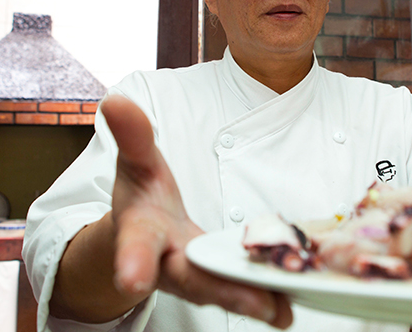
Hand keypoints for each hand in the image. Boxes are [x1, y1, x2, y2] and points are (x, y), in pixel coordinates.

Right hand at [102, 95, 292, 327]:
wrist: (146, 235)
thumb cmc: (143, 197)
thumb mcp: (137, 164)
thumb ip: (133, 137)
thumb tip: (115, 100)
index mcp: (143, 233)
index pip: (137, 244)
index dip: (133, 260)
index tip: (132, 277)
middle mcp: (169, 262)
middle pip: (193, 279)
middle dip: (221, 290)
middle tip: (256, 305)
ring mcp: (197, 277)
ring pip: (222, 290)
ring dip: (252, 299)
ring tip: (282, 310)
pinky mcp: (221, 281)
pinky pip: (244, 288)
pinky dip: (268, 296)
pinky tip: (296, 298)